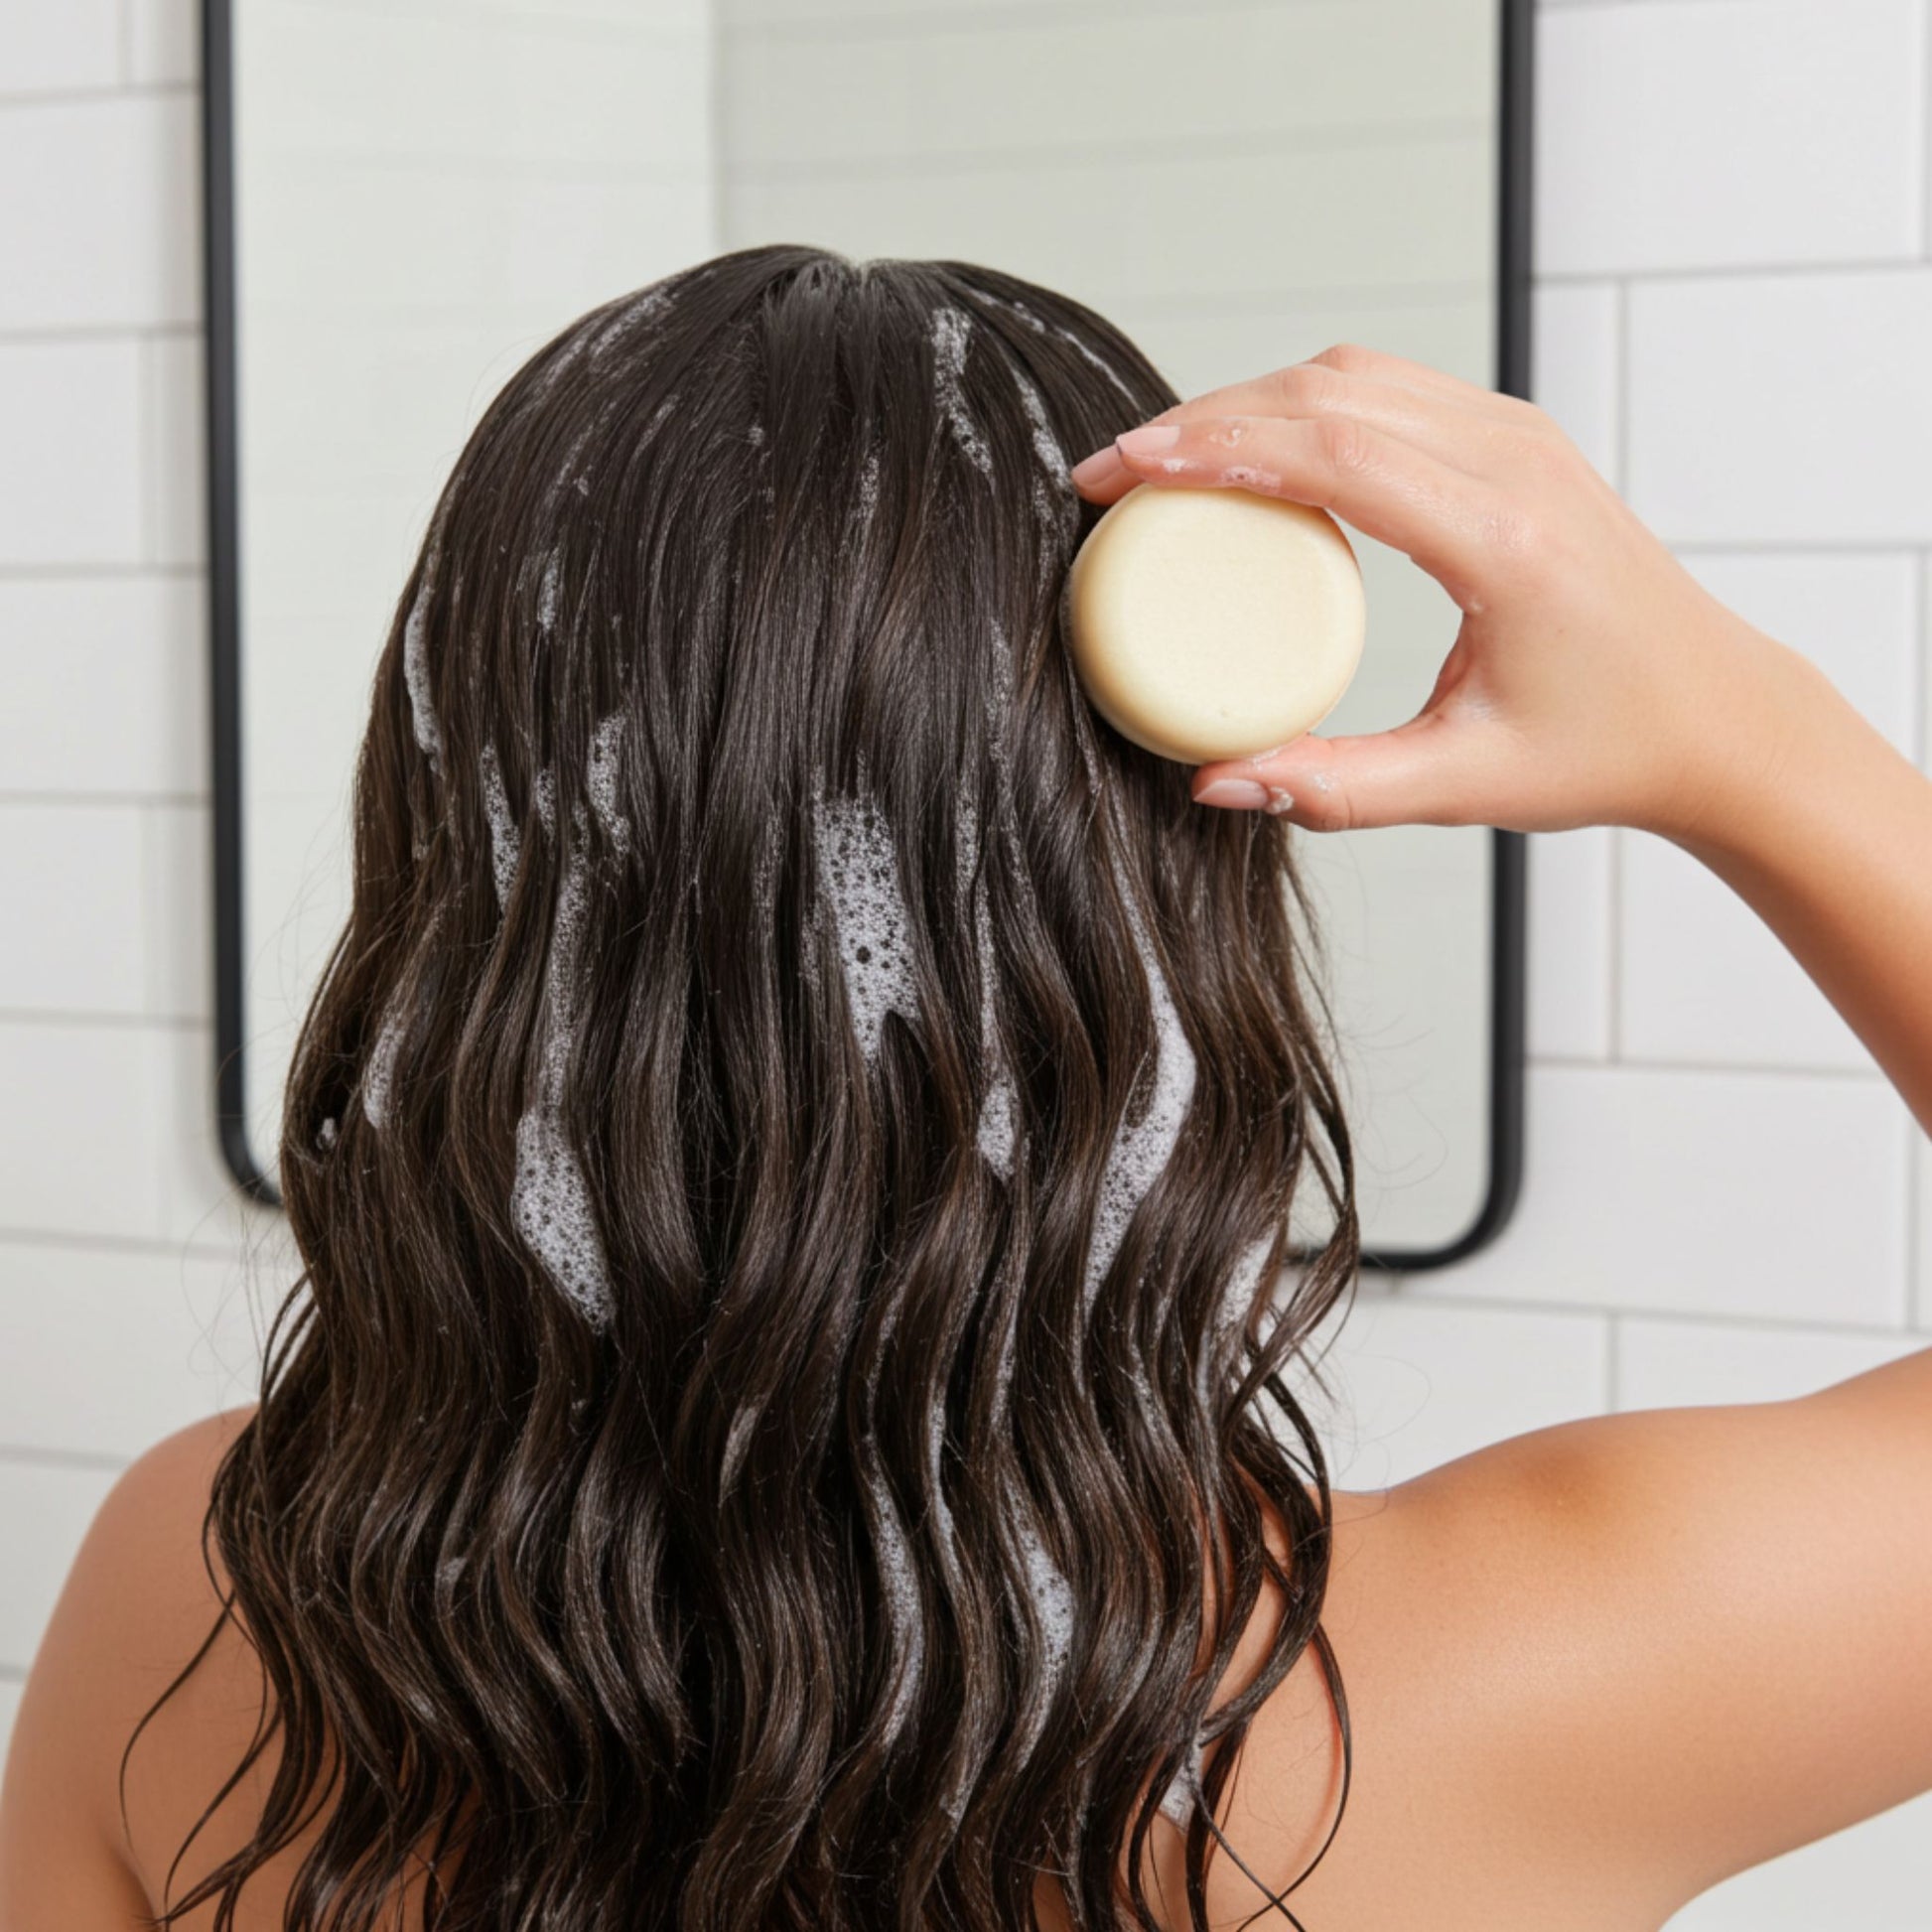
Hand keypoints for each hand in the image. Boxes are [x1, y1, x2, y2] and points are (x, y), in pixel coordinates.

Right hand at [1068, 344, 1827, 842]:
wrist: (1716, 716)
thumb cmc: (1608, 748)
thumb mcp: (1464, 785)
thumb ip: (1334, 790)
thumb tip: (1216, 783)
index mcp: (1505, 540)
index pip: (1336, 452)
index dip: (1214, 449)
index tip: (1124, 471)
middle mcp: (1517, 464)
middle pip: (1329, 391)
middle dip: (1204, 418)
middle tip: (1115, 475)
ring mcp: (1520, 439)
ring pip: (1355, 373)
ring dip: (1249, 403)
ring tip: (1165, 464)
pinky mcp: (1515, 440)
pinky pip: (1388, 390)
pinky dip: (1303, 407)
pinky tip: (1251, 454)